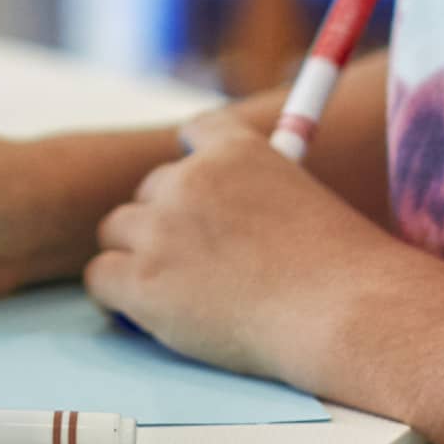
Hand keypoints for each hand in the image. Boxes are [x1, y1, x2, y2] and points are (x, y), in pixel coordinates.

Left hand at [85, 113, 428, 401]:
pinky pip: (100, 276)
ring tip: (175, 291)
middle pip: (148, 190)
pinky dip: (116, 295)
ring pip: (117, 230)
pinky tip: (144, 312)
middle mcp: (191, 177)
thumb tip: (228, 213)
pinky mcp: (143, 279)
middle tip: (194, 265)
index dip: (191, 166)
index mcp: (236, 149)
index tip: (197, 196)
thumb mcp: (303, 198)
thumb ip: (257, 191)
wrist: (342, 311)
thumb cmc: (341, 269)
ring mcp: (163, 227)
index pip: (194, 131)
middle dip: (165, 224)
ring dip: (138, 257)